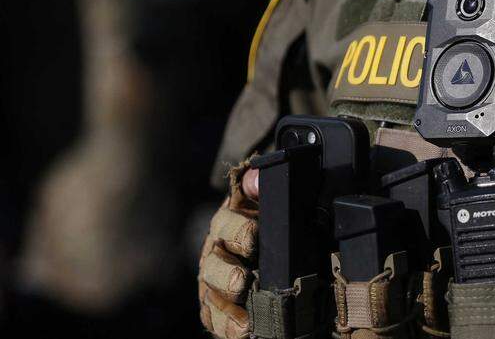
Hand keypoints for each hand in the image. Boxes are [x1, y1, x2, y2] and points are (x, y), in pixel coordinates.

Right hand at [198, 163, 258, 338]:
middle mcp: (217, 253)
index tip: (254, 236)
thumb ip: (262, 183)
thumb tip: (254, 180)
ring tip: (244, 321)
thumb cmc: (270, 217)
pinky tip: (242, 332)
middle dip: (227, 274)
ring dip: (226, 309)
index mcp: (229, 223)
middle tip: (242, 280)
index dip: (237, 230)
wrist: (272, 237)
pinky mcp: (218, 305)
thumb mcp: (269, 197)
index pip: (226, 224)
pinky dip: (226, 327)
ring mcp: (216, 282)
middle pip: (213, 265)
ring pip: (212, 296)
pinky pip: (215, 319)